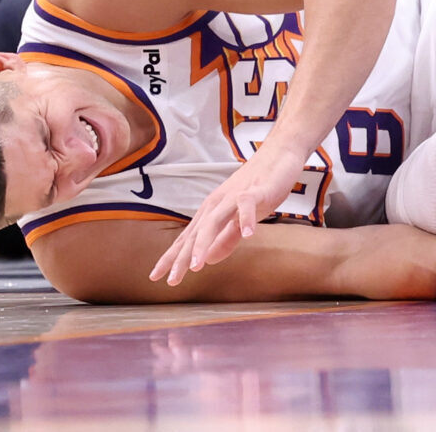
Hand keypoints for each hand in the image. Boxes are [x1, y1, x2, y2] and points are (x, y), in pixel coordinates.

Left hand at [149, 145, 309, 285]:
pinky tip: (248, 236)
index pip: (187, 239)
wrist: (279, 155)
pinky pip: (247, 205)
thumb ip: (225, 239)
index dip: (172, 258)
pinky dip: (246, 219)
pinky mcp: (256, 190)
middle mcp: (217, 204)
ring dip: (204, 242)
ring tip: (196, 265)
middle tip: (172, 280)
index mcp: (211, 212)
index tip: (156, 277)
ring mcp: (235, 197)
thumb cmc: (258, 188)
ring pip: (215, 221)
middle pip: (196, 233)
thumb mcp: (240, 219)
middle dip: (183, 257)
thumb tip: (208, 261)